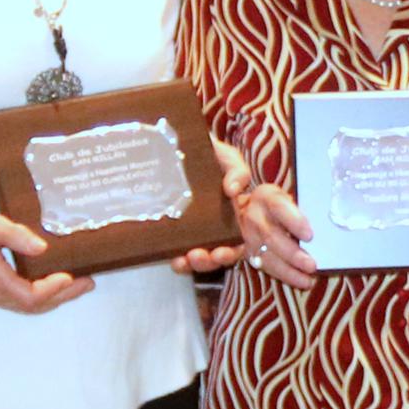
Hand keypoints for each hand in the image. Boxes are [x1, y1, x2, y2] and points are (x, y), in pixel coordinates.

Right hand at [0, 207, 84, 313]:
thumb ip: (16, 236)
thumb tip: (42, 248)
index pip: (29, 295)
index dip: (53, 290)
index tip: (71, 276)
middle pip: (33, 306)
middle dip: (63, 296)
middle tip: (87, 282)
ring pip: (29, 307)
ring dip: (56, 298)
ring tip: (79, 286)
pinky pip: (22, 302)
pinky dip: (43, 297)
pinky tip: (57, 287)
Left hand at [173, 141, 254, 277]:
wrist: (179, 146)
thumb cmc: (210, 154)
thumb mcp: (228, 158)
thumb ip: (237, 170)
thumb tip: (233, 190)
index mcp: (234, 215)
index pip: (237, 240)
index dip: (231, 251)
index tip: (221, 252)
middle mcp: (217, 227)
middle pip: (217, 253)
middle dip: (209, 261)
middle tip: (199, 257)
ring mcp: (195, 230)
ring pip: (197, 255)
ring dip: (192, 263)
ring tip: (184, 260)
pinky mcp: (174, 229)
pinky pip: (176, 250)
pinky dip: (176, 258)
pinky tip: (171, 257)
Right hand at [237, 182, 319, 290]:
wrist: (247, 209)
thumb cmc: (278, 204)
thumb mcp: (288, 197)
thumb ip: (300, 208)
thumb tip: (325, 225)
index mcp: (266, 196)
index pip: (279, 207)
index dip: (294, 221)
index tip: (309, 235)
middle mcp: (253, 215)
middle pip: (272, 236)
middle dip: (293, 254)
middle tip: (312, 265)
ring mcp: (248, 236)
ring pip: (267, 256)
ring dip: (289, 270)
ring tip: (308, 279)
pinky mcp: (247, 252)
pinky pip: (265, 267)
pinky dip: (284, 276)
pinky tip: (300, 281)